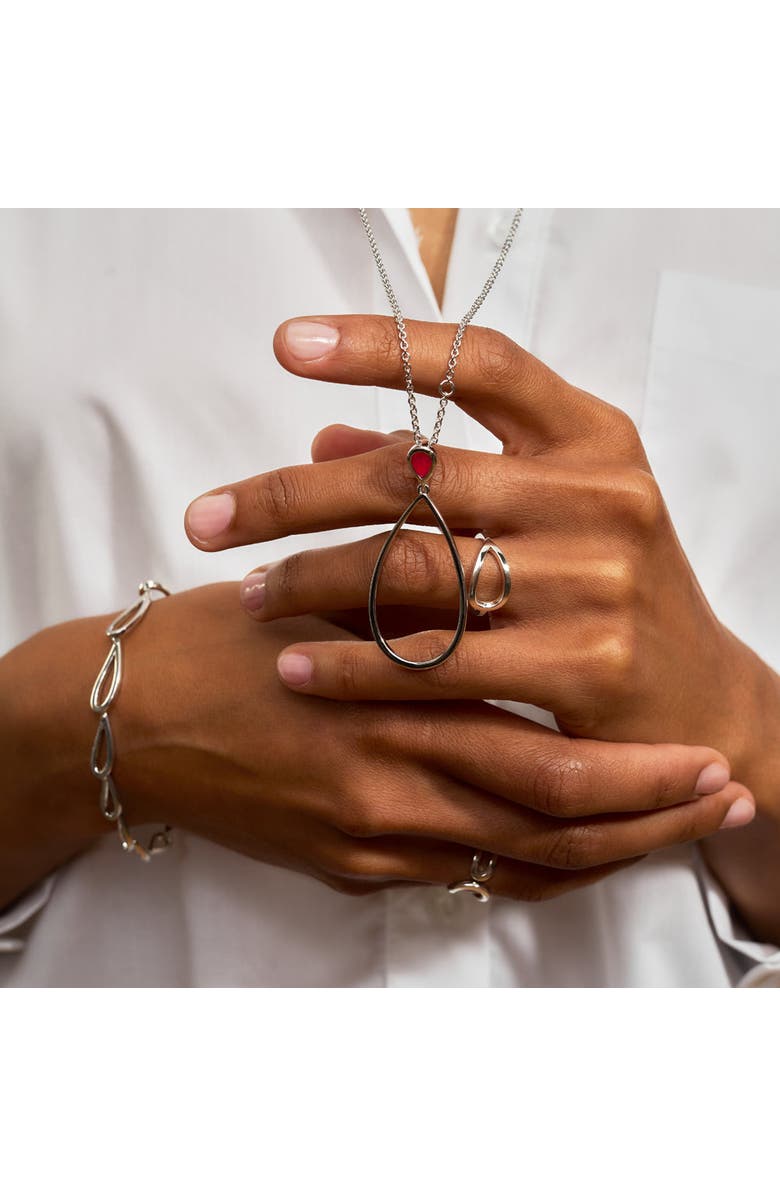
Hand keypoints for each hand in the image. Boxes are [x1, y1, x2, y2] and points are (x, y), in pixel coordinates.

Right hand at [102, 584, 750, 897]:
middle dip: (648, 818)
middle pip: (553, 823)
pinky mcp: (348, 862)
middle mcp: (388, 782)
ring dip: (606, 851)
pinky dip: (532, 868)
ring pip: (519, 864)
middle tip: (717, 800)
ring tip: (674, 833)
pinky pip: (467, 879)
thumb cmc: (221, 644)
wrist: (129, 722)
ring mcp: (368, 834)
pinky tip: (579, 852)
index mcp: (390, 700)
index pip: (546, 754)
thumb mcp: (319, 594)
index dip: (637, 771)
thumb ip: (409, 583)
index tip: (707, 757)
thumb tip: (491, 553)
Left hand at [183, 315, 771, 820]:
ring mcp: (594, 580)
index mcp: (591, 439)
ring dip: (310, 580)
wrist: (699, 705)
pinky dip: (358, 663)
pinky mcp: (583, 665)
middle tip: (204, 517)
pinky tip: (297, 667)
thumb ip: (452, 468)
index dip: (382, 345)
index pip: (483, 363)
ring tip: (245, 593)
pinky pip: (439, 660)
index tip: (287, 345)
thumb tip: (325, 436)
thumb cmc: (609, 594)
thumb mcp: (556, 512)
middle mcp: (596, 496)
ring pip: (414, 567)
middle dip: (292, 495)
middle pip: (415, 475)